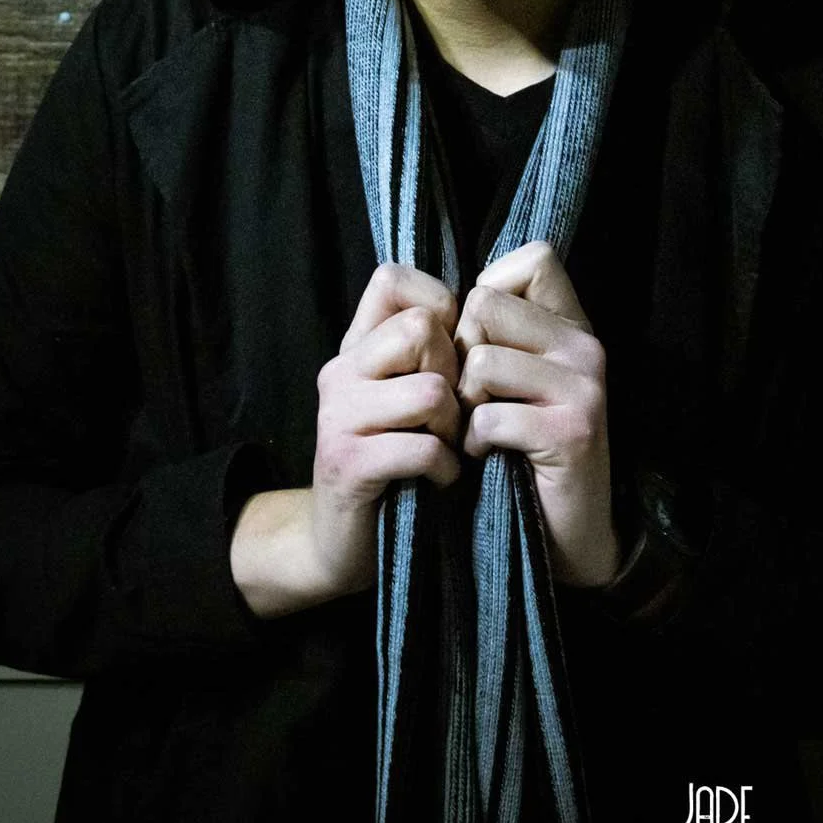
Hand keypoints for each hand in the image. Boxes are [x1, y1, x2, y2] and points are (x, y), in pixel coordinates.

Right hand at [230, 262, 461, 615]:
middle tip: (452, 413)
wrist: (341, 542)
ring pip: (430, 390)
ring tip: (448, 447)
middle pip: (421, 328)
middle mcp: (341, 371)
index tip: (451, 352)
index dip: (439, 304)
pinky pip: (421, 448)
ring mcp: (339, 416)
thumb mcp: (406, 395)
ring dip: (453, 426)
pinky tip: (440, 479)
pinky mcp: (347, 464)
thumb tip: (484, 301)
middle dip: (454, 372)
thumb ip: (425, 350)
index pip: (393, 280)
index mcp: (357, 347)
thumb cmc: (395, 460)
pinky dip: (444, 468)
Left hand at [454, 240, 621, 587]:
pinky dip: (475, 443)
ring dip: (464, 404)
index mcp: (573, 326)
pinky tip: (490, 458)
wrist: (566, 535)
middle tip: (476, 397)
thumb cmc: (523, 450)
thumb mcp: (517, 380)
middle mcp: (586, 347)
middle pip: (486, 305)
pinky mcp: (571, 431)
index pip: (533, 258)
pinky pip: (489, 416)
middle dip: (462, 352)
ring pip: (481, 360)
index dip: (489, 291)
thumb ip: (499, 331)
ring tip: (481, 430)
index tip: (483, 341)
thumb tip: (446, 294)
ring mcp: (584, 387)